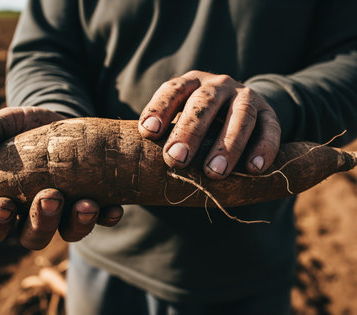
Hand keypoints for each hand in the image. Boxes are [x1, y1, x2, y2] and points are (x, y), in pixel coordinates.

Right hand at [0, 106, 122, 248]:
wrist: (64, 121)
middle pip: (33, 237)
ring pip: (68, 233)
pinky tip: (114, 209)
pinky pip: (101, 219)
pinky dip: (107, 217)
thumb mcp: (8, 123)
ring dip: (77, 223)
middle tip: (51, 197)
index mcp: (5, 203)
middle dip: (41, 221)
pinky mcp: (93, 204)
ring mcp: (66, 213)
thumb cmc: (27, 129)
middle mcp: (35, 216)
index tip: (3, 206)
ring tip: (87, 205)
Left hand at [138, 71, 280, 178]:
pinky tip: (254, 169)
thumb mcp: (180, 120)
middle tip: (177, 160)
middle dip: (190, 131)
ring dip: (228, 145)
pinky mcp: (269, 113)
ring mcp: (246, 97)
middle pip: (204, 103)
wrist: (239, 111)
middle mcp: (218, 86)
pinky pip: (270, 129)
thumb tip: (138, 163)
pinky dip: (264, 148)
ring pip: (240, 116)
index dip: (159, 109)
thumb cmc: (198, 124)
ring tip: (215, 172)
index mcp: (190, 84)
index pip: (172, 90)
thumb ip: (165, 134)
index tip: (148, 132)